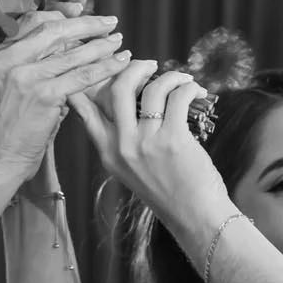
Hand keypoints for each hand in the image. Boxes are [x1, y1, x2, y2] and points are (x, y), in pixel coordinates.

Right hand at [0, 12, 127, 182]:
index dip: (60, 13)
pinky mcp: (44, 95)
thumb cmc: (1, 134)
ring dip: (100, 44)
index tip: (80, 11)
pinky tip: (120, 64)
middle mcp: (9, 59)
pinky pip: (82, 76)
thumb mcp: (5, 91)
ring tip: (118, 41)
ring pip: (72, 52)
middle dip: (86, 23)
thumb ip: (29, 71)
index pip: (32, 21)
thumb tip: (62, 59)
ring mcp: (26, 76)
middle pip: (54, 29)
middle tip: (109, 22)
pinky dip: (105, 67)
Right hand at [68, 60, 228, 229]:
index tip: (103, 64)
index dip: (90, 82)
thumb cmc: (169, 192)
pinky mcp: (173, 140)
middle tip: (149, 65)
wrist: (195, 217)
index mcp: (108, 154)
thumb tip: (129, 99)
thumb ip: (123, 141)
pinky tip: (197, 91)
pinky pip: (178, 97)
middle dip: (134, 68)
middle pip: (117, 88)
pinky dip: (189, 88)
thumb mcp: (132, 170)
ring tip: (183, 81)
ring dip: (171, 77)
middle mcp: (122, 147)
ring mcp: (146, 143)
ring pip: (151, 88)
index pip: (85, 110)